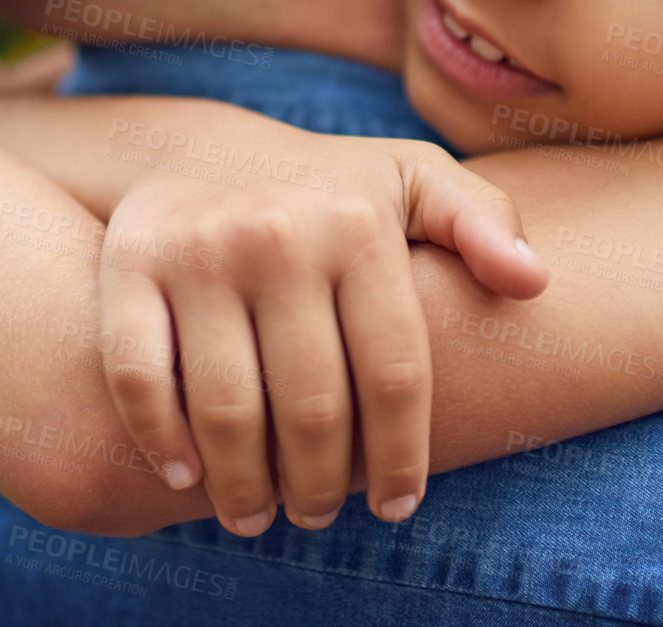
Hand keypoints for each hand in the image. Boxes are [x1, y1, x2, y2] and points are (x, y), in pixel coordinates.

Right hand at [95, 129, 543, 537]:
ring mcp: (198, 247)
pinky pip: (139, 376)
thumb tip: (532, 283)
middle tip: (316, 515)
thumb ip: (483, 223)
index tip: (396, 507)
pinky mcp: (130, 261)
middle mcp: (278, 232)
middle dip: (319, 484)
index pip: (393, 372)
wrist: (199, 148)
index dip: (399, 456)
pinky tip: (184, 476)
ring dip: (244, 483)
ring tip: (255, 515)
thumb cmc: (327, 187)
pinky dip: (160, 440)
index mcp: (358, 223)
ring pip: (227, 405)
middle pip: (311, 404)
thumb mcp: (413, 180)